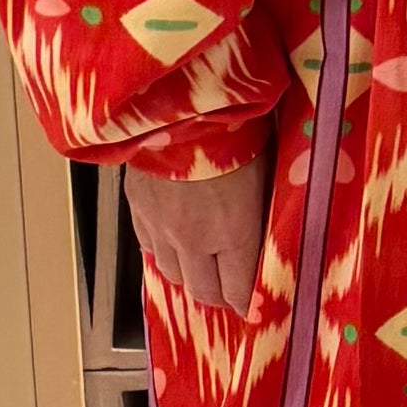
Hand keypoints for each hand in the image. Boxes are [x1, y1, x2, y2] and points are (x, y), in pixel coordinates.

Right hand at [126, 141, 270, 317]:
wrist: (178, 101)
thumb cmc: (236, 127)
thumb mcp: (265, 171)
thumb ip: (263, 210)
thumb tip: (270, 231)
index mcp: (234, 232)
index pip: (239, 291)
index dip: (246, 303)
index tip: (252, 305)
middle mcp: (194, 240)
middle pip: (203, 291)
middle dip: (218, 296)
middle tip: (229, 289)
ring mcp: (160, 226)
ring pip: (171, 273)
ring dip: (188, 273)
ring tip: (201, 263)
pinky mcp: (136, 207)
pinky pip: (148, 246)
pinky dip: (162, 249)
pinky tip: (172, 239)